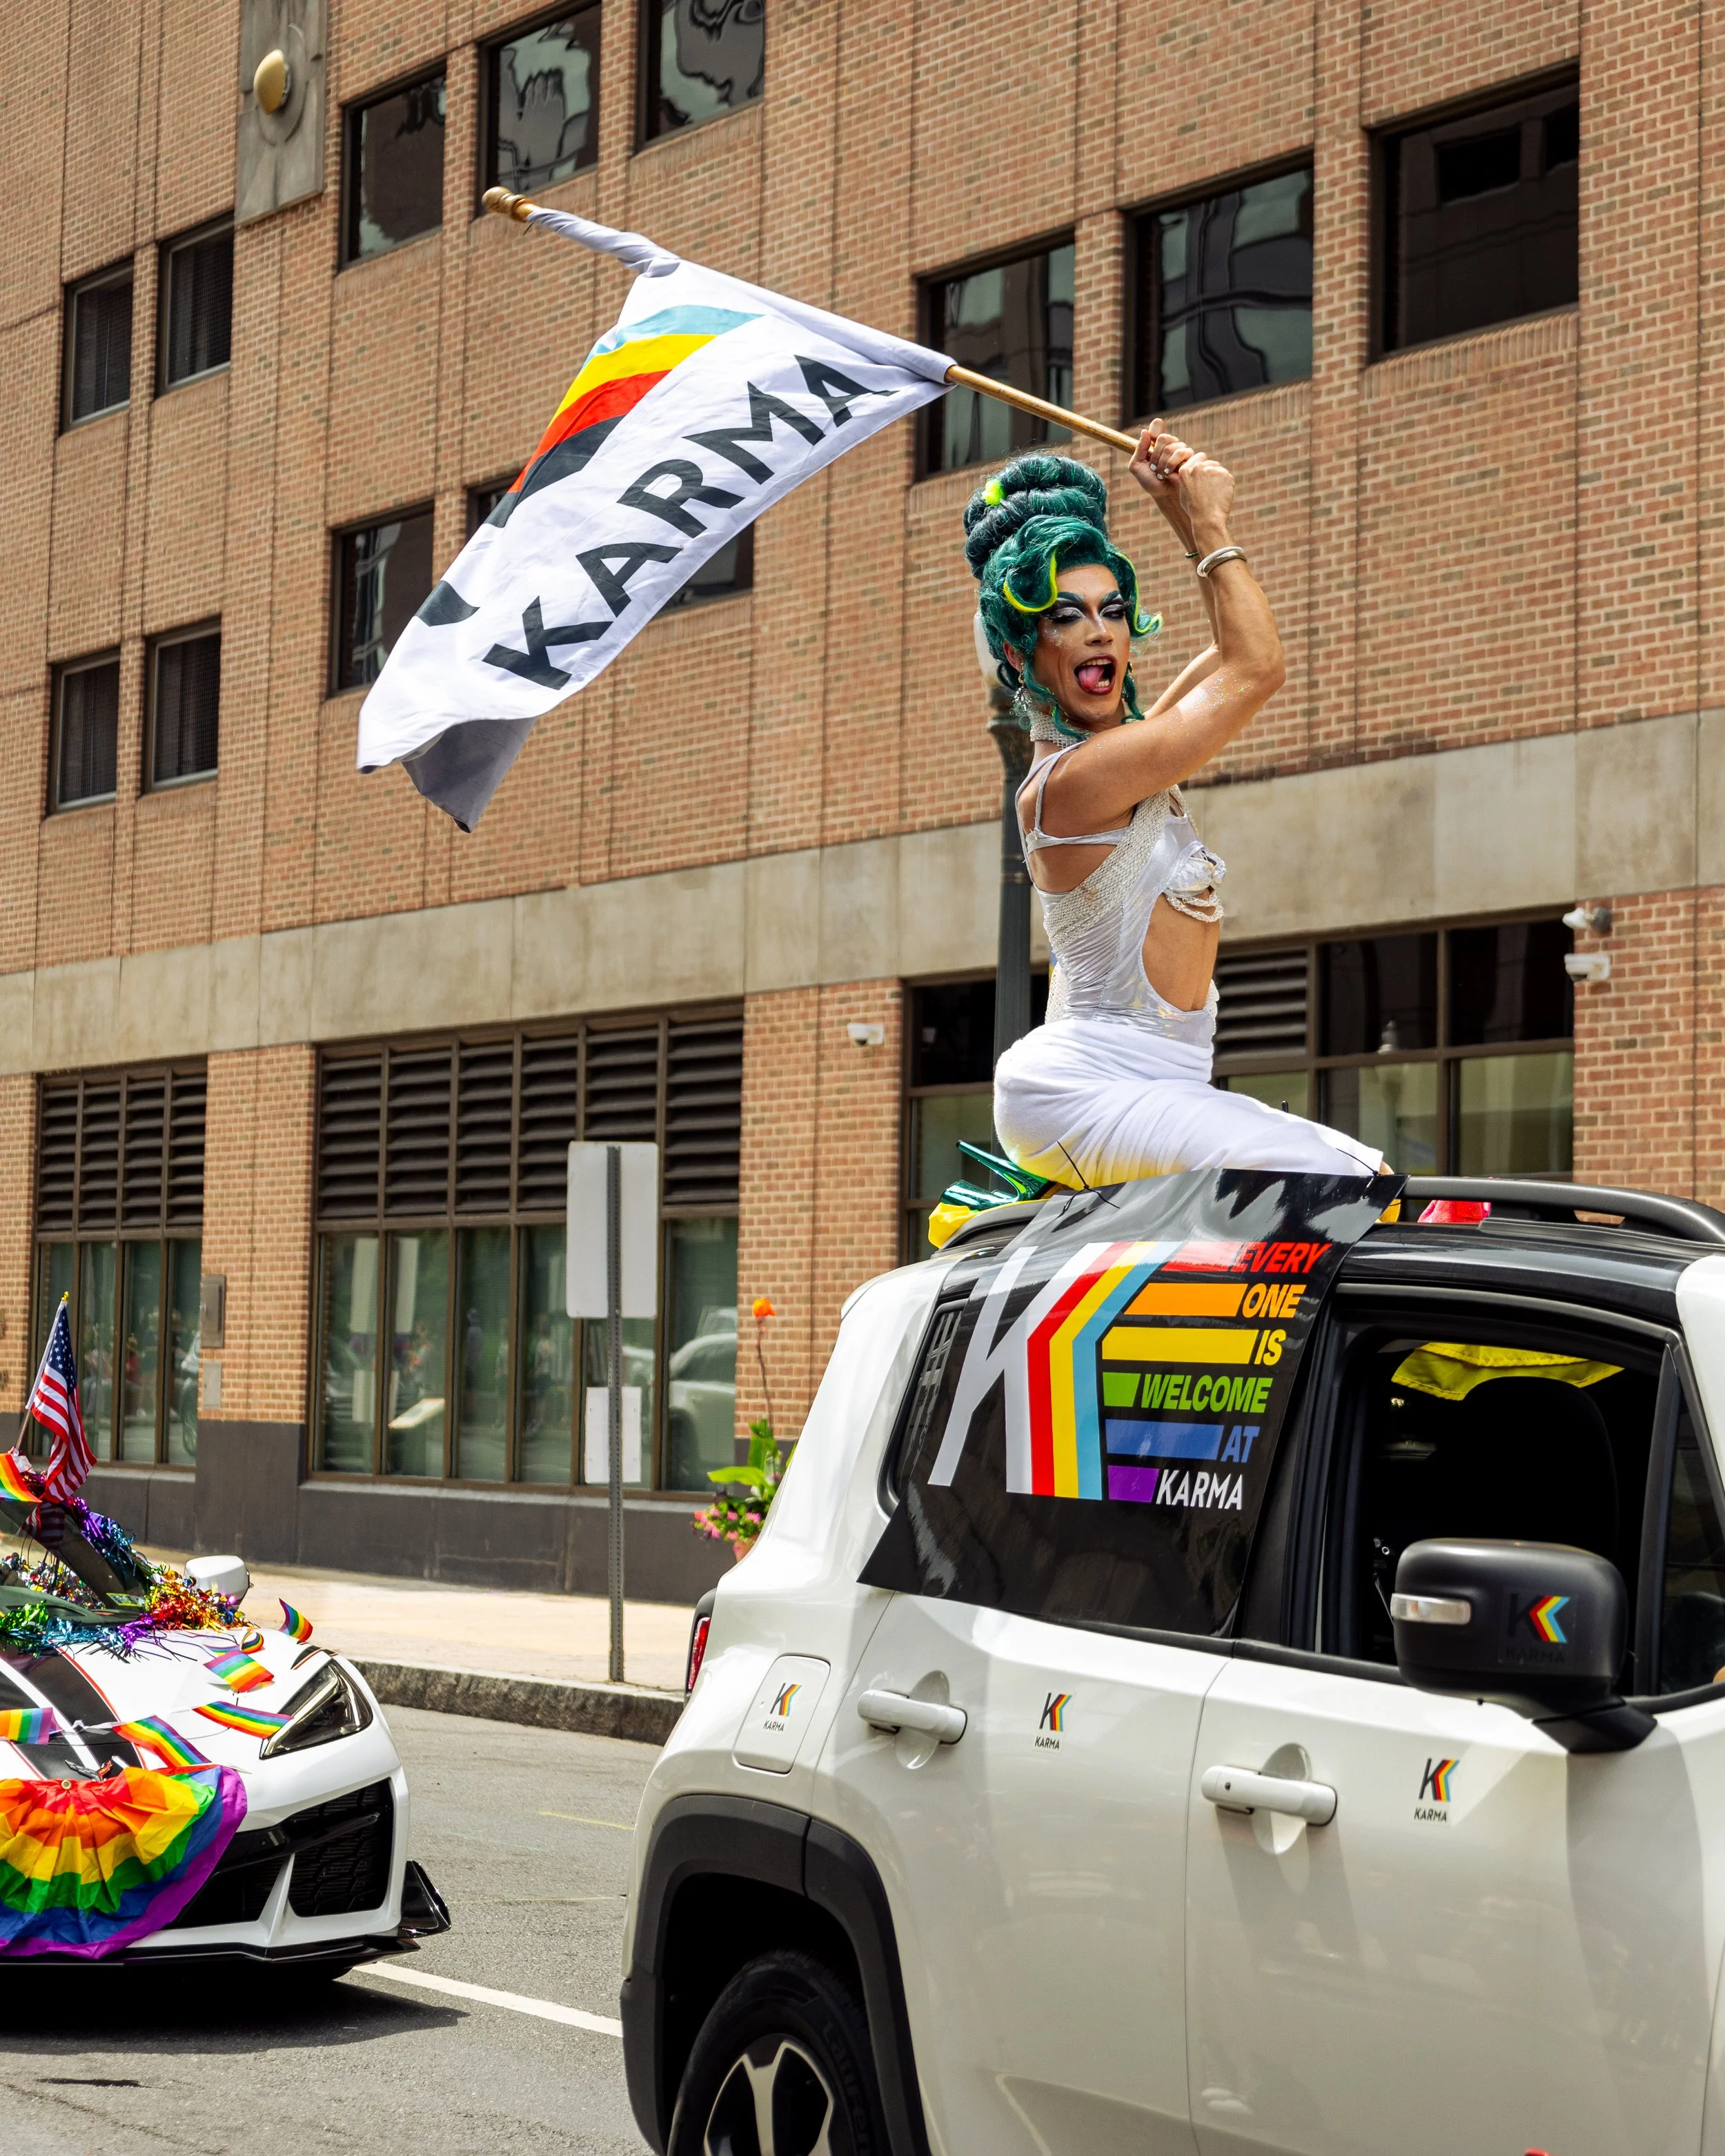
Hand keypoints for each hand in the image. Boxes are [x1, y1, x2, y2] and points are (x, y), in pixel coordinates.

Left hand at [1129, 421, 1199, 550]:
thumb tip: (1144, 431)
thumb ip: (1139, 449)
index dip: (1153, 433)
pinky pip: (1183, 452)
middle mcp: (1171, 444)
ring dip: (1163, 463)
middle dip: (1155, 455)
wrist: (1164, 495)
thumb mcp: (1137, 466)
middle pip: (1163, 438)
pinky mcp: (1191, 457)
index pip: (1157, 427)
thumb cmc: (1151, 482)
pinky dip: (1173, 464)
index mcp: (1158, 443)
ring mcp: (1182, 449)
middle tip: (1153, 468)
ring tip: (1161, 474)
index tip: (1149, 447)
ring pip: (1172, 447)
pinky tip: (1170, 474)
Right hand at [1173, 451, 1234, 551]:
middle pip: (1209, 463)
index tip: (1204, 474)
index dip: (1202, 465)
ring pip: (1219, 470)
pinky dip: (1227, 485)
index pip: (1198, 457)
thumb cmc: (1194, 510)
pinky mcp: (1225, 475)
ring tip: (1215, 494)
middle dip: (1211, 471)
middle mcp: (1198, 467)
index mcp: (1185, 470)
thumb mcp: (1183, 493)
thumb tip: (1190, 471)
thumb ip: (1188, 479)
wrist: (1207, 518)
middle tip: (1211, 487)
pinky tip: (1222, 496)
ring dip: (1219, 478)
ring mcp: (1212, 470)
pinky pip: (1227, 477)